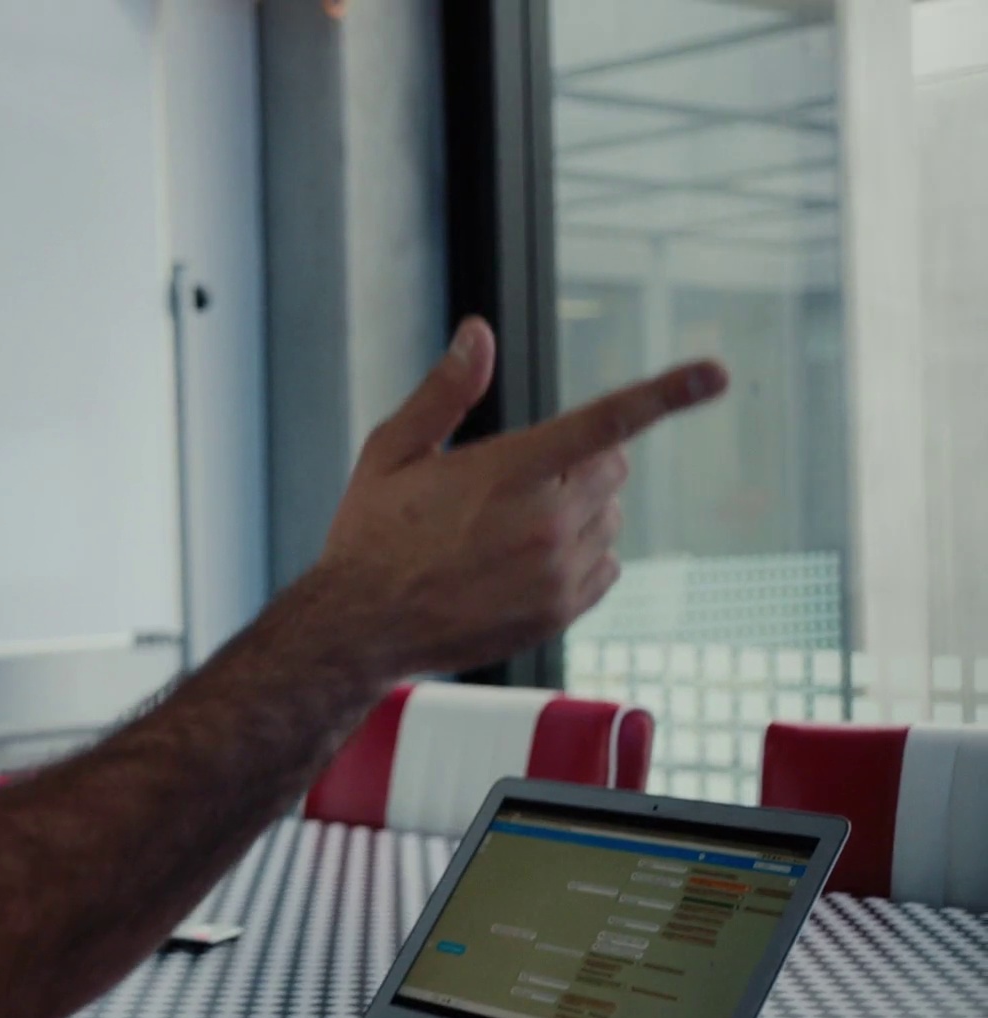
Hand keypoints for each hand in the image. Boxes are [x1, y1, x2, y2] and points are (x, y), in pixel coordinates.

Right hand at [318, 316, 726, 677]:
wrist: (359, 628)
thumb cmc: (369, 535)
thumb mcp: (391, 451)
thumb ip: (445, 391)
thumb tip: (477, 333)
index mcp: (507, 472)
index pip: (604, 421)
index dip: (666, 392)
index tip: (714, 374)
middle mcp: (543, 523)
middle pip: (612, 467)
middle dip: (581, 461)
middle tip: (519, 479)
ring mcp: (556, 573)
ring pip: (610, 517)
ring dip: (579, 510)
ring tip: (508, 528)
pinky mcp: (559, 612)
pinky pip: (606, 567)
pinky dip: (582, 555)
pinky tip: (525, 560)